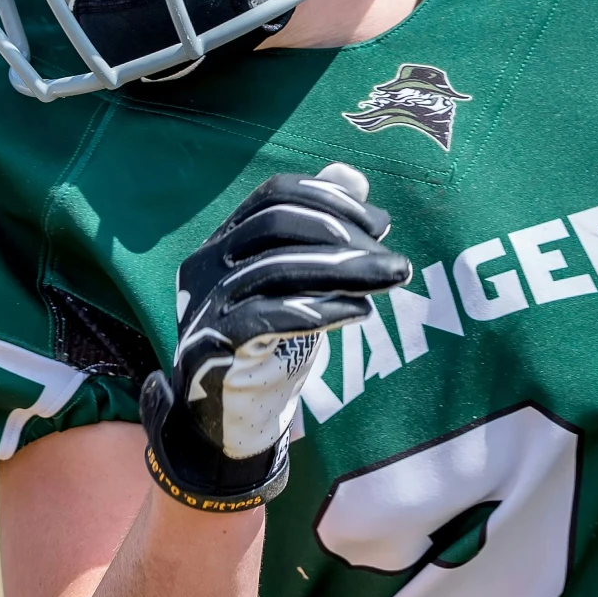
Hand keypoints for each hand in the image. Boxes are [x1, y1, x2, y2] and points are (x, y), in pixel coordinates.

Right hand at [142, 163, 410, 512]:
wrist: (225, 420)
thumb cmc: (266, 346)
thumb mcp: (296, 284)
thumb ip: (319, 231)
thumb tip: (351, 175)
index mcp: (222, 242)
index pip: (274, 195)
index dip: (330, 199)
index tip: (381, 224)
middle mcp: (205, 267)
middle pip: (277, 225)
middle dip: (344, 234)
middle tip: (394, 259)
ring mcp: (203, 307)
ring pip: (277, 269)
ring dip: (347, 270)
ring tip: (393, 278)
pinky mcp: (210, 347)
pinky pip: (267, 317)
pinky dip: (320, 309)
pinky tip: (359, 312)